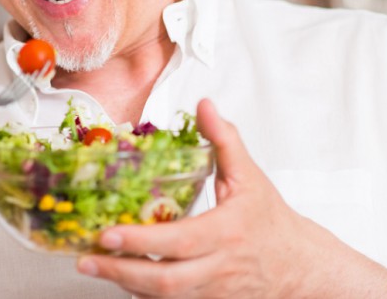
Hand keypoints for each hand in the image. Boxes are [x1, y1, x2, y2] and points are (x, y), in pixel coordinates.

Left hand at [75, 99, 386, 297]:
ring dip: (126, 284)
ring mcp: (212, 293)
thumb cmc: (270, 222)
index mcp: (225, 233)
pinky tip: (121, 279)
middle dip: (120, 271)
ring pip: (164, 298)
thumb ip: (225, 140)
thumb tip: (204, 105)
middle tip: (86, 258)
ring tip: (93, 265)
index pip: (177, 242)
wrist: (300, 268)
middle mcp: (217, 269)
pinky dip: (143, 295)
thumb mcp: (250, 178)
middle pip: (165, 281)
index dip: (140, 241)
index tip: (107, 233)